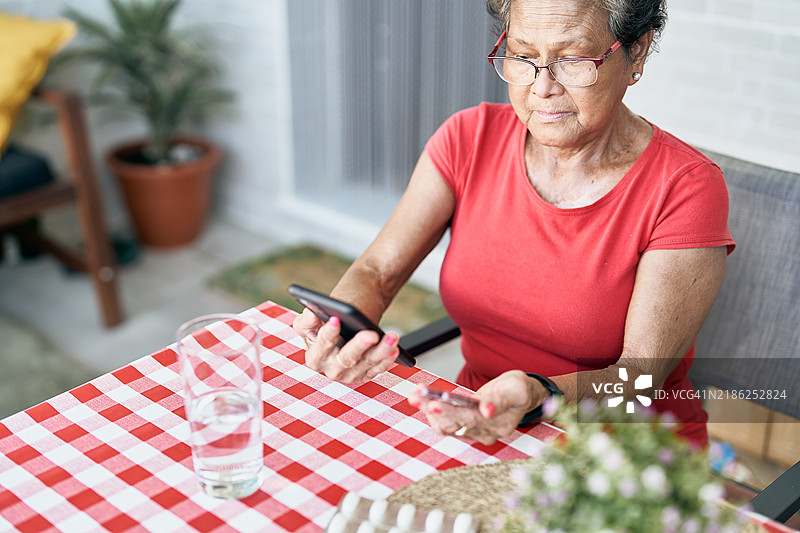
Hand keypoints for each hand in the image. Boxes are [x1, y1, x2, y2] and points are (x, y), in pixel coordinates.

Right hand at [292, 309, 398, 382]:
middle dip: (358, 345)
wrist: (345, 326)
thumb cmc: (327, 321)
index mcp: (315, 357)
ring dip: (381, 351)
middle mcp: (331, 369)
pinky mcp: (367, 374)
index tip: (335, 319)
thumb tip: (310, 313)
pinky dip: (388, 358)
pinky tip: (395, 348)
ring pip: (367, 363)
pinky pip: (379, 368)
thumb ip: (306, 319)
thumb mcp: (314, 320)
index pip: (321, 347)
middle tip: (370, 333)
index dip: (328, 334)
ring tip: (392, 337)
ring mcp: (350, 374)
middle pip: (346, 359)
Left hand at [408, 370, 549, 444]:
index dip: (450, 411)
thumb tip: (487, 411)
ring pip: (445, 425)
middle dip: (432, 408)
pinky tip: (424, 398)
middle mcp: (484, 433)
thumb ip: (501, 400)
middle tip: (415, 396)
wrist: (519, 395)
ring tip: (416, 395)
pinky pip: (444, 423)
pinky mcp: (464, 428)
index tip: (432, 403)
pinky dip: (432, 410)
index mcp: (498, 425)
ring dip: (428, 410)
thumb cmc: (518, 390)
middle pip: (453, 423)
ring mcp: (473, 433)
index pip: (470, 419)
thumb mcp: (516, 389)